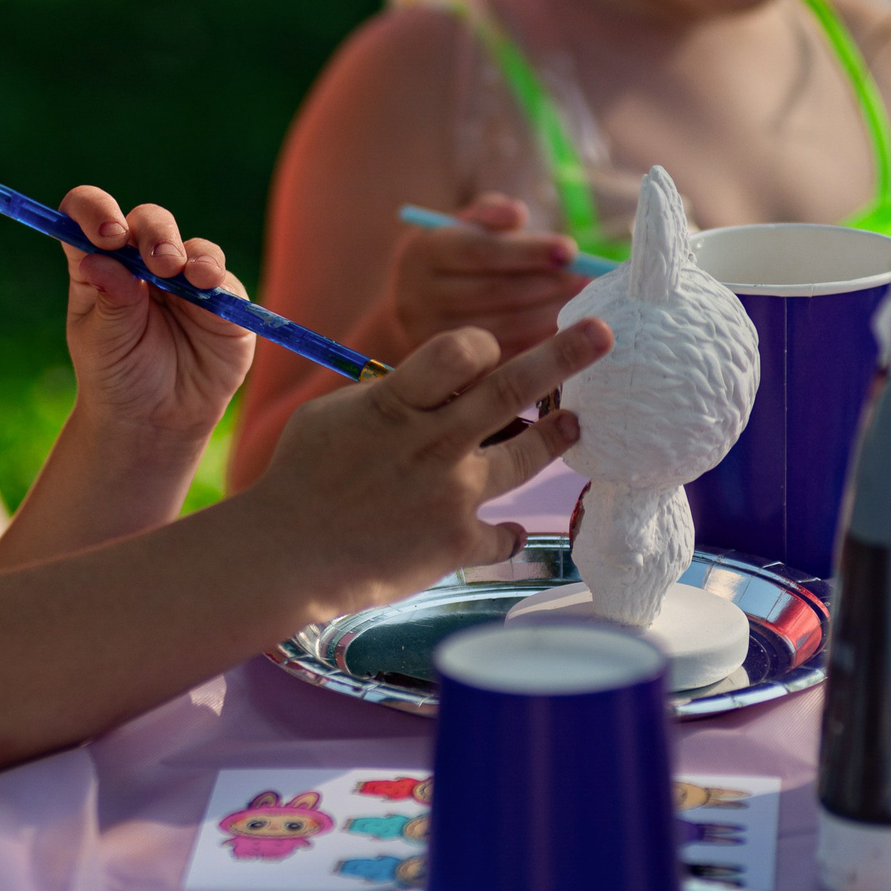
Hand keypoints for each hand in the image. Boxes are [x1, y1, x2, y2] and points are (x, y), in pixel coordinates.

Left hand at [58, 186, 255, 447]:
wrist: (155, 419)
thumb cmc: (117, 375)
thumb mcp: (102, 341)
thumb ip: (108, 299)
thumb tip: (97, 256)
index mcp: (100, 263)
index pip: (89, 216)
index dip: (94, 211)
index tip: (105, 234)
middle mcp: (141, 261)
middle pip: (146, 221)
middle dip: (151, 232)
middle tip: (154, 260)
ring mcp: (183, 276)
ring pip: (186, 242)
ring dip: (181, 249)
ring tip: (175, 270)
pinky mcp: (220, 297)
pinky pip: (219, 272)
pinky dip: (212, 270)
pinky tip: (204, 281)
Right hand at [244, 318, 612, 617]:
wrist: (286, 555)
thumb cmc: (300, 479)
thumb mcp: (333, 416)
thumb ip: (385, 397)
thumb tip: (425, 383)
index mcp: (396, 404)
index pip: (461, 351)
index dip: (482, 345)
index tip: (489, 349)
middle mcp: (433, 443)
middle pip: (511, 389)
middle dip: (562, 356)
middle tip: (604, 335)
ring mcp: (450, 494)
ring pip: (527, 456)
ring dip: (556, 436)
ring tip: (576, 424)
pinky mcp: (457, 543)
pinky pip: (503, 534)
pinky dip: (506, 532)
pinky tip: (506, 531)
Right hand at [378, 193, 591, 358]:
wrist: (417, 307)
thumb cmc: (455, 256)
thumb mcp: (463, 225)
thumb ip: (490, 213)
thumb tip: (517, 215)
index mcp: (423, 253)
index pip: (481, 251)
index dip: (529, 251)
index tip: (571, 250)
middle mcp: (417, 298)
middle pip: (495, 292)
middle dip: (549, 285)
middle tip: (588, 279)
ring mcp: (430, 339)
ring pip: (502, 328)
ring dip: (551, 315)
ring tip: (584, 302)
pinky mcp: (446, 370)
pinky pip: (503, 358)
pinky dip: (539, 344)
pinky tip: (566, 331)